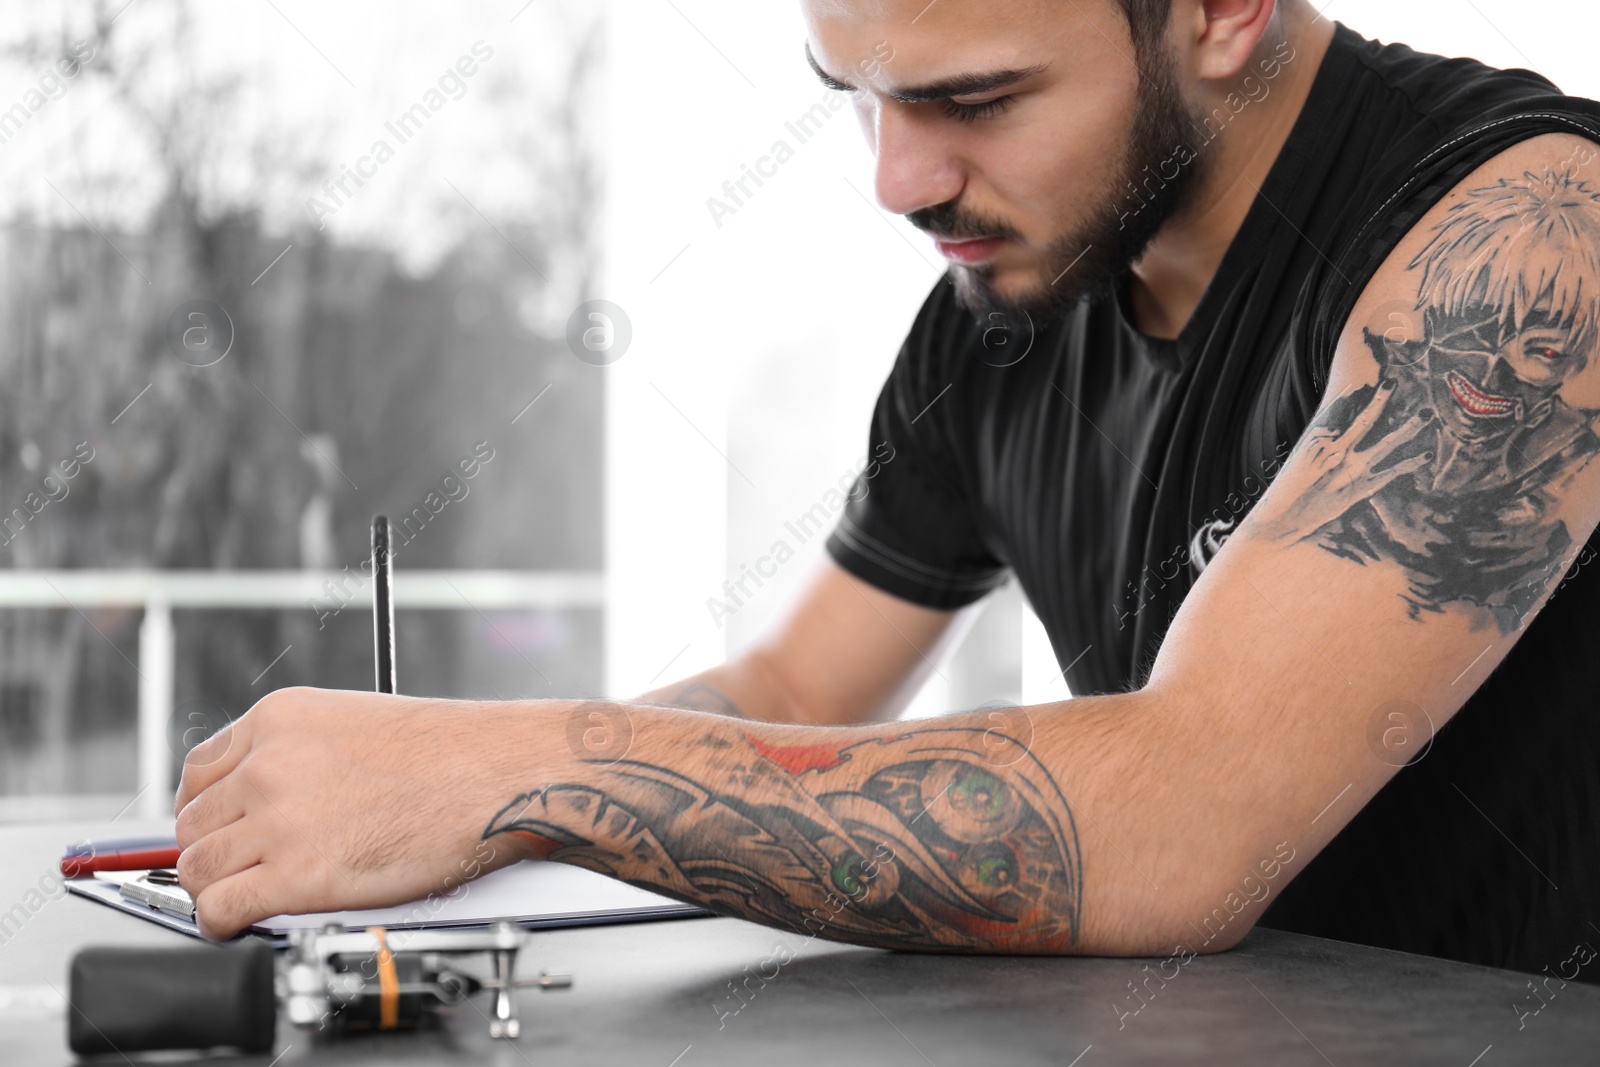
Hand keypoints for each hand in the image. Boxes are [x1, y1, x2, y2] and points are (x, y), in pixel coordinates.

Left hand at [173, 687, 542, 938]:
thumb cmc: (452, 752)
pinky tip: (240, 922)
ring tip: (240, 899)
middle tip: (236, 869)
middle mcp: (268, 763)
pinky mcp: (296, 874)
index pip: (198, 771)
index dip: (205, 809)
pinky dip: (221, 923)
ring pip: (197, 868)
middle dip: (211, 850)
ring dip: (213, 889)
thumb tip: (272, 796)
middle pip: (192, 823)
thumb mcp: (355, 721)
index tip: (218, 828)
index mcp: (280, 719)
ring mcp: (278, 819)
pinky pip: (220, 909)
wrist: (495, 776)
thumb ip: (301, 752)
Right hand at [1254, 378, 1433, 537]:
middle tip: (1392, 382)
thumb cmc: (1290, 490)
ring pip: (1386, 444)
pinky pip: (1391, 473)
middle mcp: (1338, 452)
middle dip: (1380, 400)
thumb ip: (1322, 446)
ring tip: (1427, 415)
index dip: (1354, 396)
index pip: (1342, 411)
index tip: (1366, 383)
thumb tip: (1337, 436)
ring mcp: (1352, 470)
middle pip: (1365, 421)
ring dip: (1408, 428)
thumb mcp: (1302, 462)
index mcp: (1320, 441)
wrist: (1284, 516)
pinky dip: (1409, 464)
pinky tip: (1426, 455)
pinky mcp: (1361, 488)